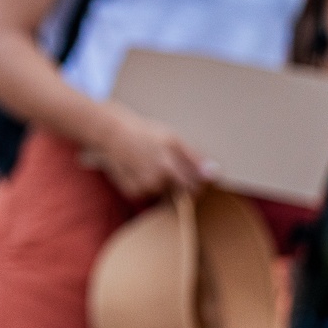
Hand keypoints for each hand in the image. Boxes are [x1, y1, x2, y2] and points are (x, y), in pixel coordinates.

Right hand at [86, 104, 206, 199]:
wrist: (112, 134)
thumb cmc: (146, 134)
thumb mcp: (173, 139)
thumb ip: (195, 159)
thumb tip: (214, 174)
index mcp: (168, 167)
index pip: (193, 189)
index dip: (196, 184)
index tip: (194, 177)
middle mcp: (155, 182)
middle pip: (179, 192)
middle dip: (178, 182)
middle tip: (168, 165)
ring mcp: (142, 188)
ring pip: (164, 193)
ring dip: (163, 184)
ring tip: (152, 165)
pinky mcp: (132, 193)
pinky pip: (149, 194)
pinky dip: (148, 186)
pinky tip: (140, 171)